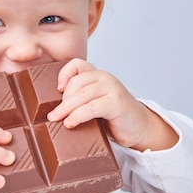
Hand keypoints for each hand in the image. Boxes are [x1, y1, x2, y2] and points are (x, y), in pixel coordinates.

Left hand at [47, 59, 177, 150]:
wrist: (140, 128)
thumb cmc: (114, 117)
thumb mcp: (94, 104)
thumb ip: (80, 99)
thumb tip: (53, 108)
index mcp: (98, 75)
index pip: (76, 64)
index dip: (63, 74)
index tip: (58, 90)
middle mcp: (105, 78)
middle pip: (76, 83)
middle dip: (62, 100)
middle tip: (53, 115)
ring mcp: (112, 88)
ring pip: (82, 95)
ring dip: (66, 108)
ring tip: (56, 120)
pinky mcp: (116, 103)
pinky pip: (91, 107)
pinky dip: (77, 115)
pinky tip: (70, 123)